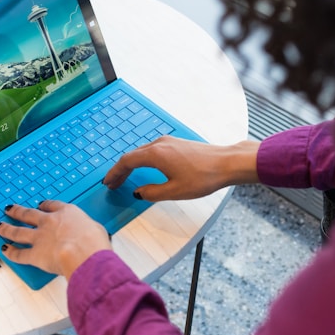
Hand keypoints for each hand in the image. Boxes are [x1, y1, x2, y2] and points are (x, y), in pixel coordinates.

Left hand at [0, 201, 111, 279]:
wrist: (84, 254)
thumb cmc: (94, 242)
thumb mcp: (96, 229)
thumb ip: (88, 230)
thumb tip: (91, 234)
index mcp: (67, 213)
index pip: (52, 205)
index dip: (44, 205)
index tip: (40, 205)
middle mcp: (50, 222)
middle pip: (29, 214)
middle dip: (17, 211)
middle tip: (9, 209)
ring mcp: (40, 238)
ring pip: (18, 231)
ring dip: (7, 228)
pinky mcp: (35, 254)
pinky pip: (19, 254)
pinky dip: (11, 253)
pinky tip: (5, 250)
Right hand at [103, 135, 260, 201]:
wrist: (227, 163)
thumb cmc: (204, 177)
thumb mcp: (174, 191)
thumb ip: (152, 193)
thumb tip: (138, 193)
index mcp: (155, 154)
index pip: (126, 162)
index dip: (114, 173)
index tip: (107, 183)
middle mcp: (160, 144)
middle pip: (132, 155)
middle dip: (121, 170)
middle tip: (113, 183)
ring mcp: (169, 142)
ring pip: (142, 152)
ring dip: (132, 164)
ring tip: (126, 178)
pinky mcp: (177, 143)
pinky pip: (152, 150)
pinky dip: (143, 160)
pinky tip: (145, 169)